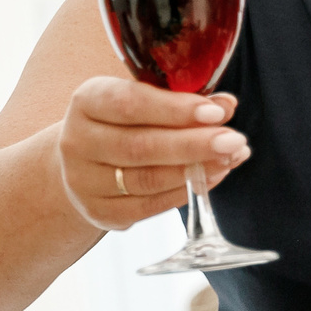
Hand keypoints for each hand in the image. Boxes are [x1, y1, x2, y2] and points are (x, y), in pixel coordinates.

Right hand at [55, 76, 248, 230]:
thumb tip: (225, 107)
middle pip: (138, 146)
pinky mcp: (98, 211)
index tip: (216, 113)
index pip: (128, 104)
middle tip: (234, 141)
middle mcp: (76, 141)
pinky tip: (209, 179)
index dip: (175, 109)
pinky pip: (147, 206)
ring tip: (230, 158)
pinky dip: (183, 192)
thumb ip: (182, 100)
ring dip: (195, 170)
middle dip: (193, 144)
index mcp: (86, 102)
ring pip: (146, 179)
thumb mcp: (145, 99)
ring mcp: (83, 181)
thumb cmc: (123, 122)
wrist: (85, 161)